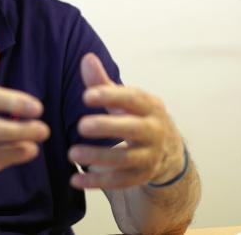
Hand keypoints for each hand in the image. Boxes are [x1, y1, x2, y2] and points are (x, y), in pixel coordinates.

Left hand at [68, 53, 184, 189]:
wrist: (169, 151)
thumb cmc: (138, 117)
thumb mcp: (125, 100)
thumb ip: (103, 83)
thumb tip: (86, 58)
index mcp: (150, 107)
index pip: (132, 99)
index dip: (110, 96)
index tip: (87, 96)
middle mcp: (154, 131)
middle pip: (132, 129)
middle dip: (108, 127)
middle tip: (81, 126)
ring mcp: (149, 156)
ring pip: (125, 159)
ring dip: (98, 157)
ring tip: (71, 154)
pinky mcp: (141, 177)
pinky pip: (119, 182)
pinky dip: (97, 182)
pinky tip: (74, 181)